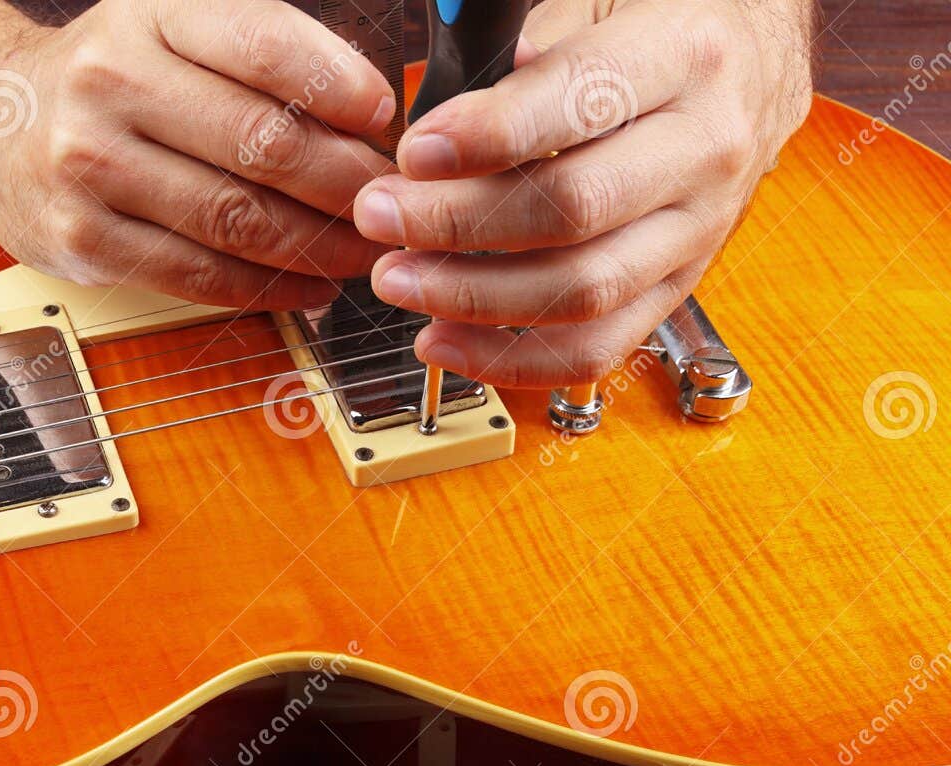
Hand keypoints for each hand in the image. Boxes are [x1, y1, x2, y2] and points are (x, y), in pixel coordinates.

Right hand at [0, 0, 397, 310]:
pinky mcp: (83, 240)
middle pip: (261, 143)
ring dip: (315, 245)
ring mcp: (91, 168)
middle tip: (386, 202)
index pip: (263, 44)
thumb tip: (368, 120)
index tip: (386, 119)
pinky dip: (265, 287)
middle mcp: (112, 85)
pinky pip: (197, 274)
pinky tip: (306, 285)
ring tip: (359, 251)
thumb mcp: (167, 29)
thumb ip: (256, 59)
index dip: (339, 85)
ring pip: (235, 219)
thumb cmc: (103, 78)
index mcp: (149, 17)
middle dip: (343, 181)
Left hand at [353, 0, 815, 387]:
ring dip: (473, 298)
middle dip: (456, 224)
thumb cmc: (661, 25)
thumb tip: (453, 121)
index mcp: (685, 56)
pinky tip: (444, 342)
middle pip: (572, 210)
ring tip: (398, 280)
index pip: (581, 107)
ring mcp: (698, 228)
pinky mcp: (679, 285)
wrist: (755, 64)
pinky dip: (514, 361)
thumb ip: (534, 46)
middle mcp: (705, 148)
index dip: (488, 137)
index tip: (415, 153)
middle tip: (381, 217)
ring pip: (581, 292)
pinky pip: (598, 347)